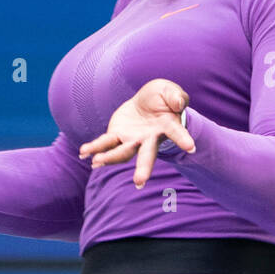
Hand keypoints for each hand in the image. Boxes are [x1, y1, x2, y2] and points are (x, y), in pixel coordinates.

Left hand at [79, 78, 194, 188]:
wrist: (146, 101)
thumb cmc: (163, 97)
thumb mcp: (170, 91)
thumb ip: (176, 97)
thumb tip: (179, 104)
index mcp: (166, 127)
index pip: (176, 134)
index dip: (183, 139)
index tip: (191, 148)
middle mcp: (149, 139)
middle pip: (147, 156)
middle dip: (143, 168)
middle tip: (139, 182)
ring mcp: (132, 140)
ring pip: (122, 152)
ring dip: (110, 158)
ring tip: (97, 162)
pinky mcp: (117, 135)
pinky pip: (105, 143)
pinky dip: (94, 148)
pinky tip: (83, 153)